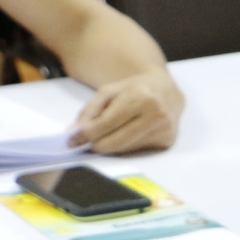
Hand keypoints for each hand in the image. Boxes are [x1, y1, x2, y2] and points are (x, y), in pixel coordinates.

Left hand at [70, 71, 184, 152]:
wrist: (167, 91)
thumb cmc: (135, 89)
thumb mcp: (109, 91)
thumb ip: (90, 110)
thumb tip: (75, 132)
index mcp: (141, 97)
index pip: (108, 123)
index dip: (87, 134)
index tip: (71, 141)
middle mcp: (156, 114)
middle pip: (116, 141)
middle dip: (96, 144)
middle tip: (86, 143)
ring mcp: (164, 129)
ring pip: (125, 148)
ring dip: (110, 145)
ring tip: (107, 135)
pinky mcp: (168, 140)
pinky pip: (137, 150)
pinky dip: (125, 145)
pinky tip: (127, 133)